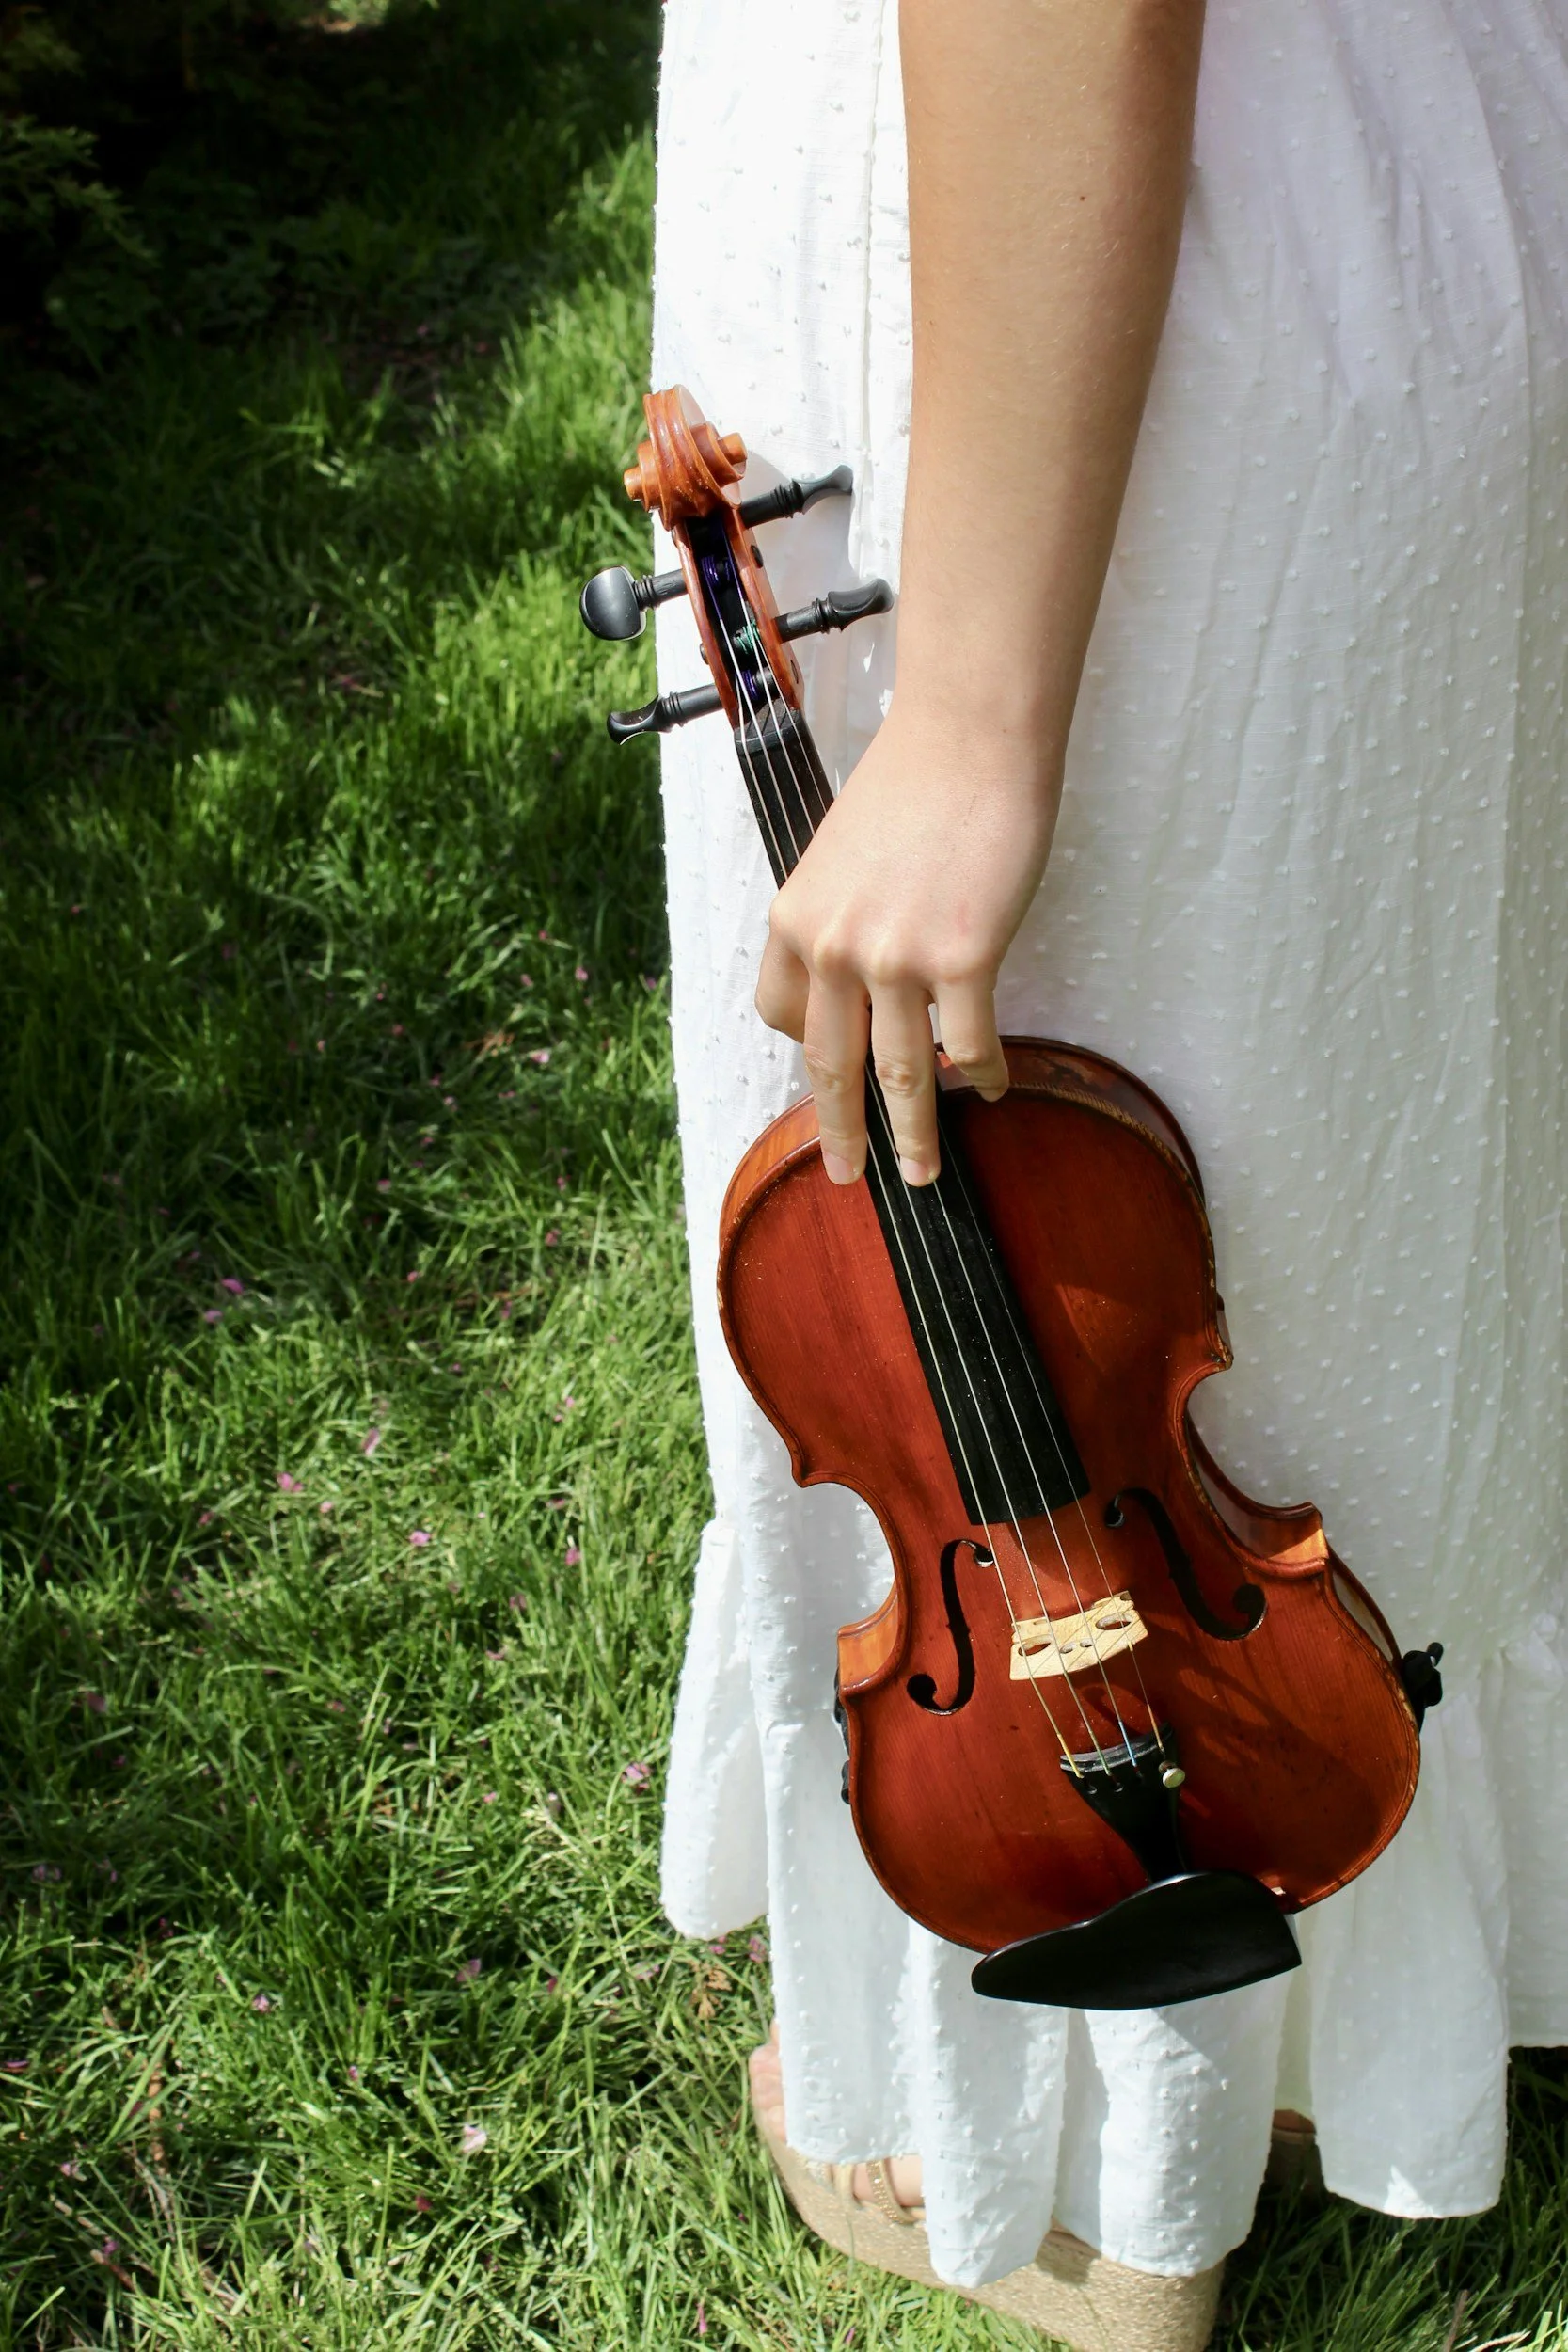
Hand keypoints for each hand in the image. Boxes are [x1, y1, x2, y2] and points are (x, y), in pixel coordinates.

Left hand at [754, 699, 1059, 1185]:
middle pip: (832, 1065)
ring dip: (914, 1132)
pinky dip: (985, 1072)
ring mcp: (894, 957)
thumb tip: (869, 972)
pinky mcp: (961, 958)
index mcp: (795, 918)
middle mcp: (833, 946)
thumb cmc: (918, 780)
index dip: (808, 1053)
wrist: (970, 734)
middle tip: (848, 1175)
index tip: (829, 1079)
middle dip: (842, 1131)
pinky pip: (971, 1043)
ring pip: (901, 1073)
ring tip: (923, 1171)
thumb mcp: (845, 854)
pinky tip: (995, 1087)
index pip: (782, 1013)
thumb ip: (845, 917)